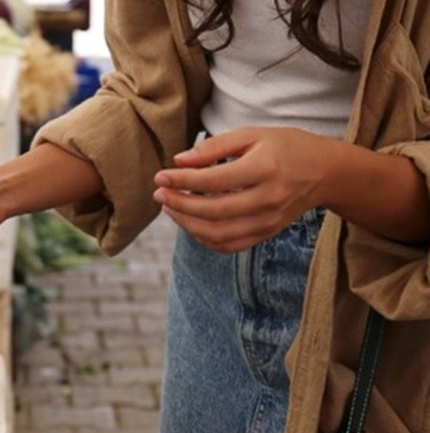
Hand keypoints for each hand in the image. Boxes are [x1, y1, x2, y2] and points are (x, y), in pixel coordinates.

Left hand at [153, 127, 334, 252]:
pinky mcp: (266, 233)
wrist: (325, 172)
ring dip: (187, 224)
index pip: (213, 180)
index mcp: (265, 168)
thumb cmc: (286, 147)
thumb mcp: (253, 135)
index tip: (160, 176)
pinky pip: (228, 245)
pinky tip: (191, 223)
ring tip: (170, 208)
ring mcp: (268, 221)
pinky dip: (204, 238)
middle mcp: (267, 198)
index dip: (181, 180)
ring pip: (218, 233)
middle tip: (159, 194)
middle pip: (213, 211)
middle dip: (179, 204)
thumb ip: (215, 146)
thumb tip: (179, 160)